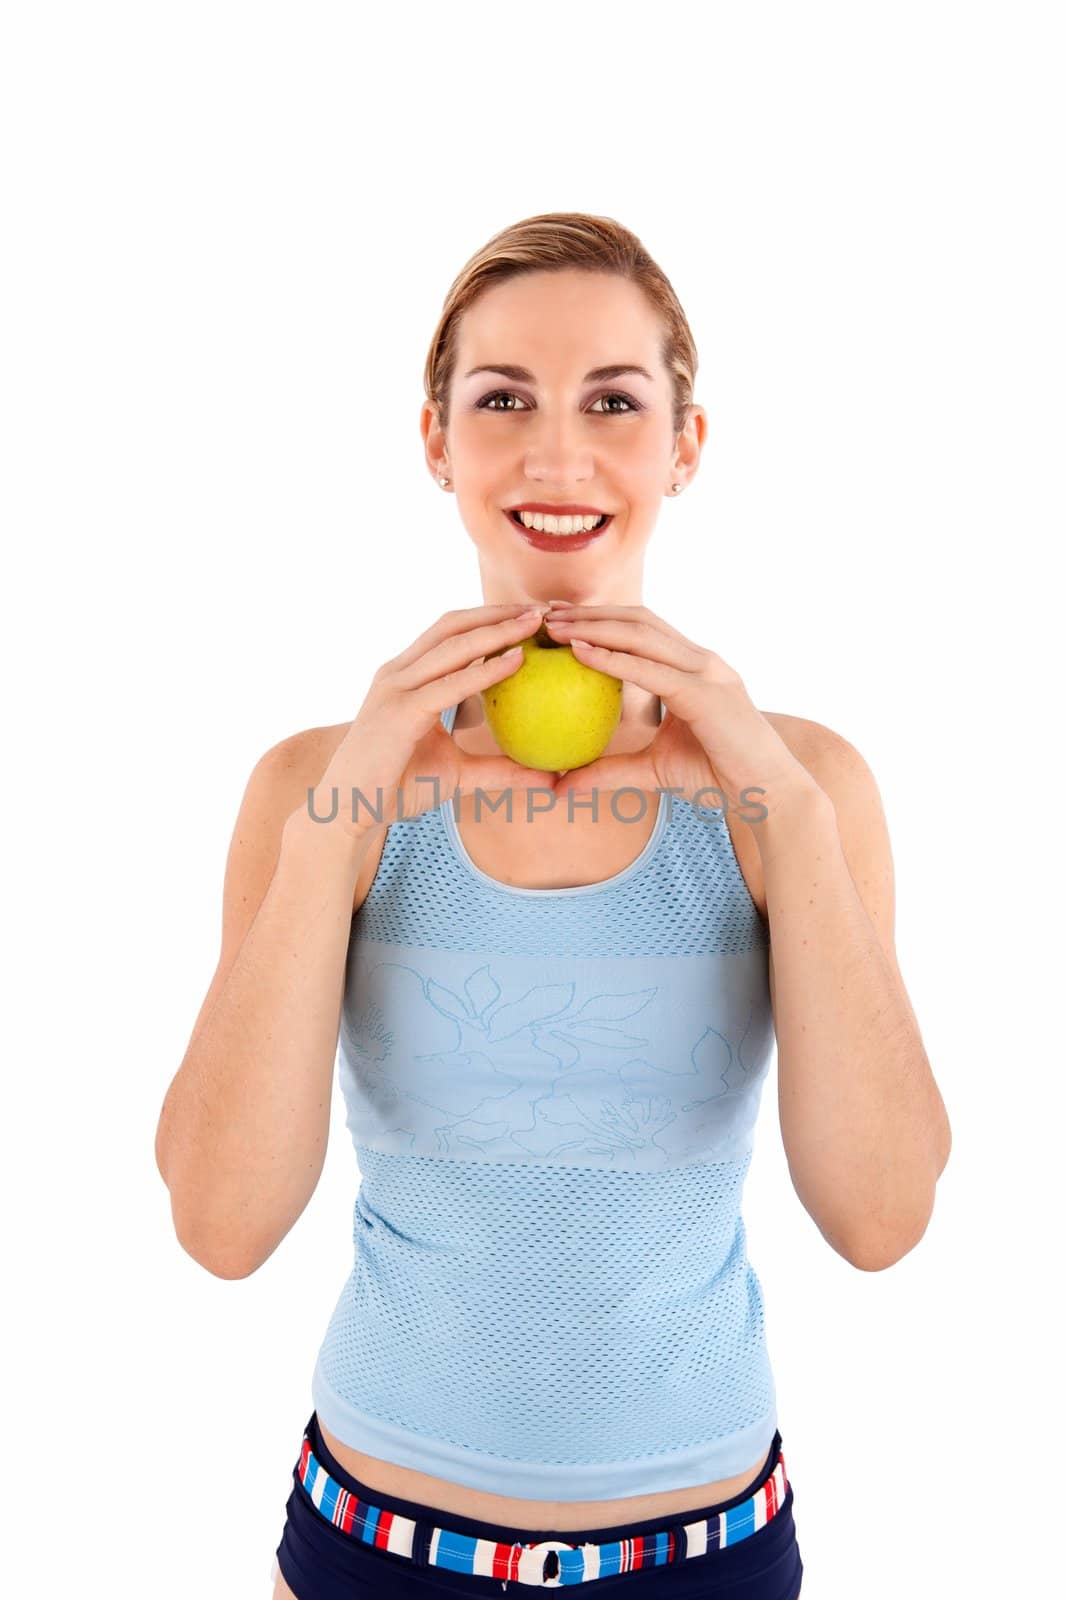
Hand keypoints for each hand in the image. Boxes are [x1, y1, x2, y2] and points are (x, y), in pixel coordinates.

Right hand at [313, 603, 556, 837]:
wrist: (348, 811)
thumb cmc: (398, 787)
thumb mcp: (458, 773)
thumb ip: (499, 769)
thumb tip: (548, 777)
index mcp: (406, 676)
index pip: (452, 633)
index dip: (490, 617)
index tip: (532, 616)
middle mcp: (398, 673)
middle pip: (454, 626)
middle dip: (499, 612)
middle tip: (544, 608)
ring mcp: (396, 688)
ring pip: (454, 646)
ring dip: (499, 630)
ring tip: (537, 622)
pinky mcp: (400, 712)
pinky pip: (451, 684)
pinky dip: (486, 670)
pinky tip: (518, 661)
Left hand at [543, 603, 821, 819]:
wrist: (769, 794)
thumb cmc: (718, 778)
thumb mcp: (653, 771)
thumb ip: (610, 771)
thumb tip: (561, 786)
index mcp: (694, 669)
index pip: (642, 631)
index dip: (602, 619)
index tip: (561, 620)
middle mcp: (702, 662)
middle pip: (639, 621)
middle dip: (592, 613)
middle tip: (548, 613)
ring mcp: (708, 673)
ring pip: (643, 636)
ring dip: (596, 627)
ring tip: (556, 628)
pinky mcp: (707, 694)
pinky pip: (652, 671)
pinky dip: (614, 659)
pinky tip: (580, 654)